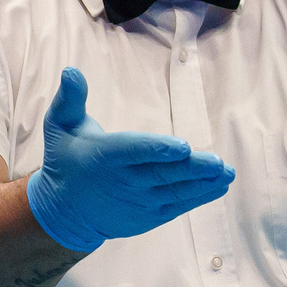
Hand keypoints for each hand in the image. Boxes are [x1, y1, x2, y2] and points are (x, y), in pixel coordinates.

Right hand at [24, 67, 234, 252]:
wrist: (65, 211)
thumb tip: (71, 71)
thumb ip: (70, 99)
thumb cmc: (67, 160)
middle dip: (192, 169)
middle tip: (217, 163)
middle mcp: (124, 182)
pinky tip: (219, 187)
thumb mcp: (60, 126)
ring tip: (226, 173)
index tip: (183, 146)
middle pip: (162, 174)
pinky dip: (199, 198)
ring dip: (203, 184)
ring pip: (175, 192)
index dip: (159, 149)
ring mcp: (139, 202)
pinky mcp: (149, 216)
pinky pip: (177, 206)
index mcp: (105, 156)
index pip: (135, 151)